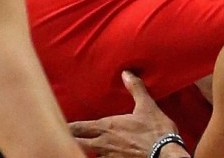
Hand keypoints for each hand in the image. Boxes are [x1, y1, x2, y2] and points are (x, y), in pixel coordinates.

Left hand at [71, 71, 187, 157]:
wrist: (165, 154)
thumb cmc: (156, 130)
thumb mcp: (147, 106)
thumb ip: (135, 89)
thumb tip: (126, 73)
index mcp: (107, 127)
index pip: (78, 128)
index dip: (67, 126)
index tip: (58, 124)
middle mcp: (103, 143)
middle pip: (78, 142)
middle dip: (70, 137)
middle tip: (61, 134)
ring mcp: (108, 156)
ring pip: (89, 152)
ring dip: (84, 147)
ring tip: (80, 143)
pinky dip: (99, 155)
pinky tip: (102, 153)